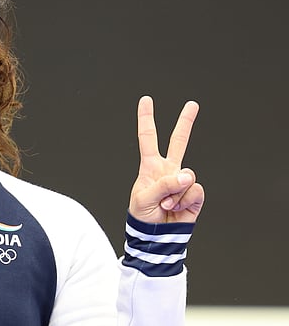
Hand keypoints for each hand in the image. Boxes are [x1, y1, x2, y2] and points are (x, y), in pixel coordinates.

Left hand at [129, 96, 204, 222]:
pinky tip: (177, 208)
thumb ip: (163, 185)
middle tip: (192, 105)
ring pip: (187, 176)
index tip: (146, 100)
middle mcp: (169, 170)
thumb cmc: (143, 216)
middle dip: (185, 122)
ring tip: (165, 204)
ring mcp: (182, 182)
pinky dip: (185, 201)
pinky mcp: (194, 195)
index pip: (148, 138)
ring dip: (175, 194)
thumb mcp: (144, 198)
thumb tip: (187, 175)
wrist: (156, 238)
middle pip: (179, 142)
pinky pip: (195, 191)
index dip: (146, 119)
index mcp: (150, 167)